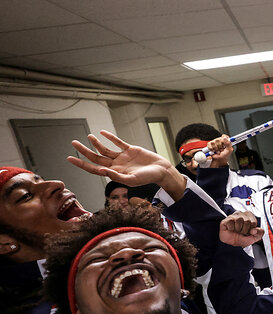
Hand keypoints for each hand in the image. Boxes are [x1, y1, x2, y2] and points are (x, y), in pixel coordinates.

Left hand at [68, 131, 185, 199]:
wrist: (161, 171)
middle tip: (74, 143)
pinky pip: (117, 142)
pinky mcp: (130, 150)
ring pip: (105, 149)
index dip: (81, 164)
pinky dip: (110, 138)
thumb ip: (116, 176)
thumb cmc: (148, 178)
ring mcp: (122, 157)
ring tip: (88, 136)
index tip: (70, 158)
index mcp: (114, 173)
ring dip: (96, 143)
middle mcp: (116, 165)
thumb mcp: (132, 180)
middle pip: (96, 157)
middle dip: (84, 150)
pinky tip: (103, 133)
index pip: (93, 168)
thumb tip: (102, 171)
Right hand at [206, 134, 233, 167]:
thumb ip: (228, 143)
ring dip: (216, 148)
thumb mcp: (229, 150)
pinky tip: (214, 150)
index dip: (224, 139)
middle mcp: (220, 139)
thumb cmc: (225, 154)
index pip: (225, 136)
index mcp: (226, 140)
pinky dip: (212, 149)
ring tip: (218, 150)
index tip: (225, 144)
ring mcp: (214, 141)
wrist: (220, 159)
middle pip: (218, 139)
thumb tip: (224, 138)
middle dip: (220, 146)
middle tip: (222, 149)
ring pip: (214, 142)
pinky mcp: (210, 144)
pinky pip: (210, 145)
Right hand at [219, 211, 263, 246]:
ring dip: (238, 229)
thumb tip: (255, 230)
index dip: (251, 230)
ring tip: (236, 230)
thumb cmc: (242, 238)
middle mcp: (242, 214)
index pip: (254, 222)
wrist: (231, 243)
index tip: (248, 232)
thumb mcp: (254, 237)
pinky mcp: (226, 219)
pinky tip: (231, 229)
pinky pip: (230, 222)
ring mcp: (234, 216)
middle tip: (241, 232)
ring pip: (239, 220)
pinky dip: (231, 228)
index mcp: (250, 216)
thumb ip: (259, 233)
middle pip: (247, 221)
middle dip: (245, 230)